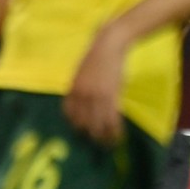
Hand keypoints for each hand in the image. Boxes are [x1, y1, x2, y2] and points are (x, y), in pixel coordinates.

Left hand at [63, 24, 128, 146]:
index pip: (70, 115)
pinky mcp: (111, 96)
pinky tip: (119, 135)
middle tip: (99, 140)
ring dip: (104, 137)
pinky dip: (115, 130)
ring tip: (109, 143)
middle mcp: (81, 96)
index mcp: (72, 90)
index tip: (84, 130)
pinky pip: (112, 119)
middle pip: (83, 123)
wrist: (109, 45)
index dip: (77, 125)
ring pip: (98, 125)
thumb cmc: (97, 57)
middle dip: (90, 135)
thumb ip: (81, 89)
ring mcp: (96, 97)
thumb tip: (84, 105)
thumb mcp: (82, 74)